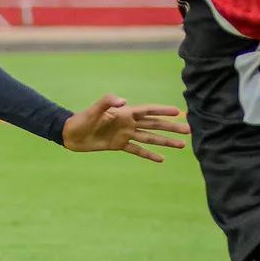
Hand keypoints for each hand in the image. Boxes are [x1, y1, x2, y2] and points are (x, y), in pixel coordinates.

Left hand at [62, 94, 190, 162]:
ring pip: (150, 138)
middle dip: (172, 127)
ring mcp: (125, 134)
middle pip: (155, 124)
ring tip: (182, 145)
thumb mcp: (93, 110)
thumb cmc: (81, 120)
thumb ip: (107, 102)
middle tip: (189, 130)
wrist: (70, 134)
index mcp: (124, 113)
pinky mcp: (119, 145)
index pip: (148, 111)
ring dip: (166, 141)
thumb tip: (124, 100)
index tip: (179, 112)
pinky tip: (161, 159)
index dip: (163, 111)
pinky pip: (138, 150)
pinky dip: (149, 154)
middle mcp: (128, 123)